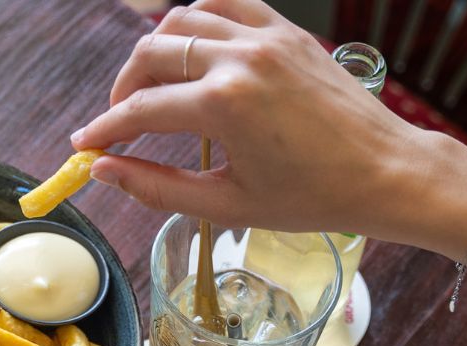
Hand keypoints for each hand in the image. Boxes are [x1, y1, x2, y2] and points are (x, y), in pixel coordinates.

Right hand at [72, 0, 424, 235]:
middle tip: (117, 123)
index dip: (103, 130)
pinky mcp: (286, 31)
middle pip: (152, 54)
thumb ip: (156, 187)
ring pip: (183, 20)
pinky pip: (226, 4)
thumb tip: (105, 171)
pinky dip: (197, 20)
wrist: (383, 172)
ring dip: (155, 52)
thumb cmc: (310, 198)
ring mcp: (266, 36)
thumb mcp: (225, 205)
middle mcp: (240, 58)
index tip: (83, 147)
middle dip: (123, 89)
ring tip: (151, 89)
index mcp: (224, 106)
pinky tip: (190, 50)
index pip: (140, 110)